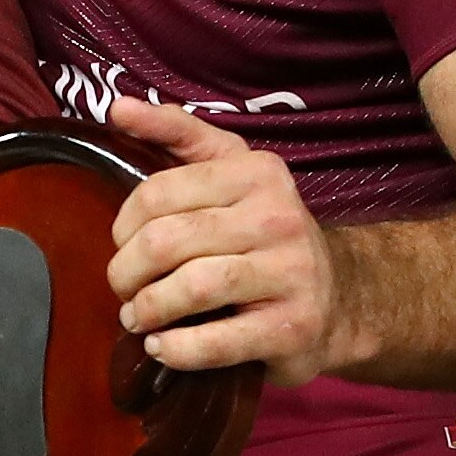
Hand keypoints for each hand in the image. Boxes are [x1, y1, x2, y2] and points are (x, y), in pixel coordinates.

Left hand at [104, 92, 339, 381]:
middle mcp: (278, 217)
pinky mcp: (291, 329)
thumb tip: (116, 106)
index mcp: (256, 173)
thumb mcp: (232, 171)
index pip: (158, 193)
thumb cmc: (265, 235)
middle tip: (123, 289)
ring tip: (138, 319)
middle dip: (127, 273)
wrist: (340, 300)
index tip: (123, 246)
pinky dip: (176, 349)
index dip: (123, 225)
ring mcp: (290, 274)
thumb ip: (177, 135)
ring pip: (190, 288)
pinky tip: (162, 348)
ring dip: (148, 310)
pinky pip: (215, 342)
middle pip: (168, 242)